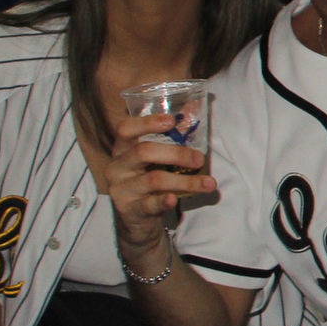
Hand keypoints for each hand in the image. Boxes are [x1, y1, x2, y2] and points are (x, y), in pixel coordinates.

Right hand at [105, 111, 213, 255]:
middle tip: (200, 159)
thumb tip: (193, 105)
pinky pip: (148, 204)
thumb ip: (172, 136)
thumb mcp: (157, 160)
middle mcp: (117, 167)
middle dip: (176, 153)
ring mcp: (121, 189)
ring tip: (209, 183)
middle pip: (143, 152)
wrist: (137, 220)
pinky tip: (174, 199)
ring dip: (185, 181)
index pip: (125, 129)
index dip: (147, 122)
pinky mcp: (130, 210)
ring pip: (153, 179)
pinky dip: (163, 201)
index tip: (171, 120)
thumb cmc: (149, 181)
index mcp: (122, 150)